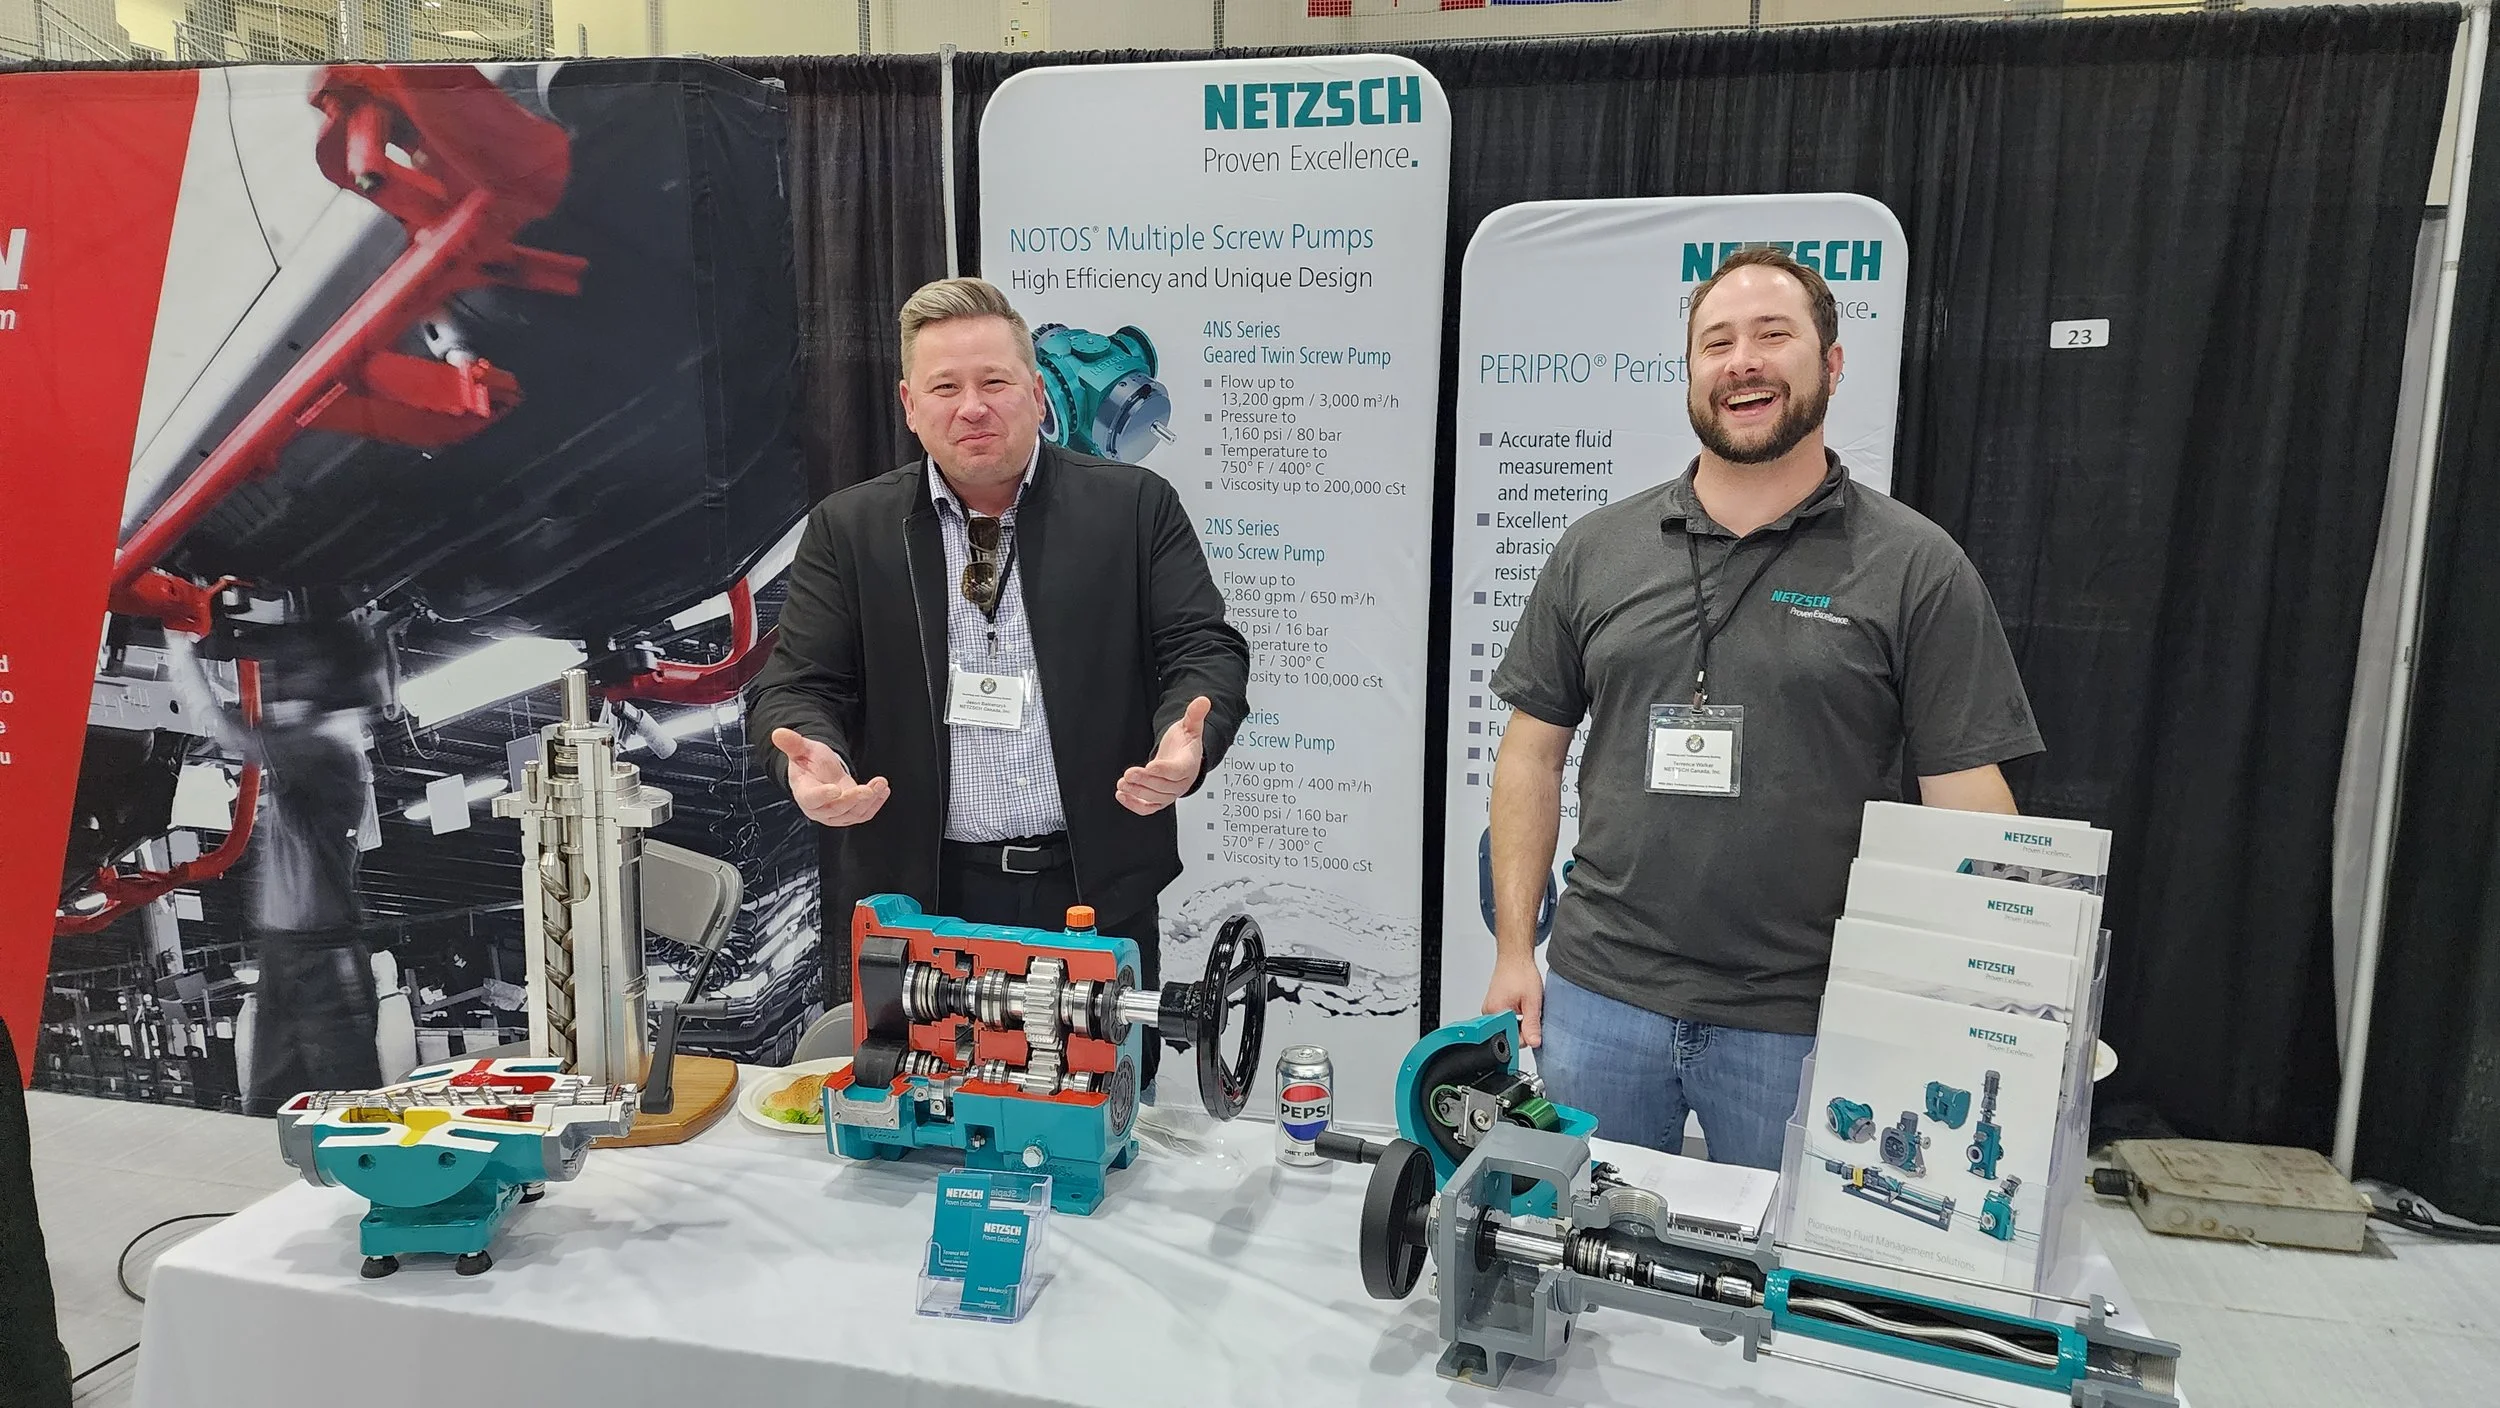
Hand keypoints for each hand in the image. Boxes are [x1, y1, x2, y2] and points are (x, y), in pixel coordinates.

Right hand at [771, 728, 889, 826]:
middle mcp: (819, 809)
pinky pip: (863, 814)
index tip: (835, 789)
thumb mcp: (802, 750)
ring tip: (881, 784)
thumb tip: (778, 732)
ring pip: (853, 813)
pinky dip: (875, 804)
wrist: (820, 774)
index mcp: (804, 793)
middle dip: (854, 799)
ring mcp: (835, 815)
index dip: (822, 795)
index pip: (811, 798)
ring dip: (869, 800)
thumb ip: (792, 743)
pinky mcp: (849, 815)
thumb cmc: (809, 763)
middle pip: (836, 809)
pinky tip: (883, 790)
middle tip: (868, 789)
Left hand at [1117, 695, 1209, 815]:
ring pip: (1154, 798)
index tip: (1150, 766)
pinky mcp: (1158, 800)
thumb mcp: (1191, 727)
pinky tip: (1122, 795)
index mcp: (1188, 766)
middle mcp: (1180, 783)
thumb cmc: (1185, 744)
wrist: (1183, 759)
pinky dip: (1134, 804)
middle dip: (1145, 781)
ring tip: (1123, 783)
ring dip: (1137, 792)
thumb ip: (1195, 715)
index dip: (1164, 770)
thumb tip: (1203, 701)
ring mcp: (1169, 794)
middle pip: (1163, 786)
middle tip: (1129, 774)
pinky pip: (1147, 808)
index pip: (1177, 771)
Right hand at [1482, 956, 1544, 1047]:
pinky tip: (1521, 1006)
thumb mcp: (1532, 1001)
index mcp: (1495, 1012)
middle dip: (1523, 1029)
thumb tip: (1534, 1042)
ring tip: (1525, 1007)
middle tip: (1530, 1012)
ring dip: (1519, 1022)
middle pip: (1507, 1034)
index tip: (1532, 1027)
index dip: (1525, 1036)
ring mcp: (1489, 1010)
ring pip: (1507, 1028)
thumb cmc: (1521, 973)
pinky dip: (1515, 1017)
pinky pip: (1505, 1020)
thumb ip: (1532, 1024)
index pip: (1510, 1039)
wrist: (1515, 957)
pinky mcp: (1493, 1007)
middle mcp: (1488, 1013)